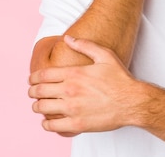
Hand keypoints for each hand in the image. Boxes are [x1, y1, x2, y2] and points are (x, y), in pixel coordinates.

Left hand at [28, 36, 142, 135]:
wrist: (132, 102)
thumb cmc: (120, 79)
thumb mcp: (105, 55)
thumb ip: (84, 45)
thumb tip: (67, 38)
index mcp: (74, 73)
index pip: (42, 75)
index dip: (33, 78)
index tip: (32, 80)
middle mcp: (70, 90)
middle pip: (38, 91)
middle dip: (32, 92)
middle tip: (33, 93)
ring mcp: (72, 108)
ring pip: (41, 108)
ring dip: (37, 107)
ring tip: (40, 106)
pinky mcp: (76, 124)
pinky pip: (51, 126)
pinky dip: (46, 123)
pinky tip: (49, 120)